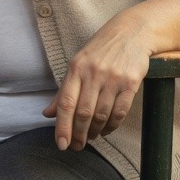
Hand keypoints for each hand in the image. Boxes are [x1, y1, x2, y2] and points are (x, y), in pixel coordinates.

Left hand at [43, 7, 152, 151]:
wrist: (132, 32)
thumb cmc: (101, 50)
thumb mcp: (78, 64)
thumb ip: (64, 90)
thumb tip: (47, 114)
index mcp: (76, 68)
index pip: (65, 103)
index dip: (62, 127)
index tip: (62, 144)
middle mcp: (93, 73)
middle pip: (83, 113)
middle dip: (79, 135)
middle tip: (77, 146)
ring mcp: (113, 78)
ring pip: (101, 115)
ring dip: (95, 132)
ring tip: (91, 137)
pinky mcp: (131, 82)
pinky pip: (120, 111)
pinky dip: (112, 125)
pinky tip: (106, 130)